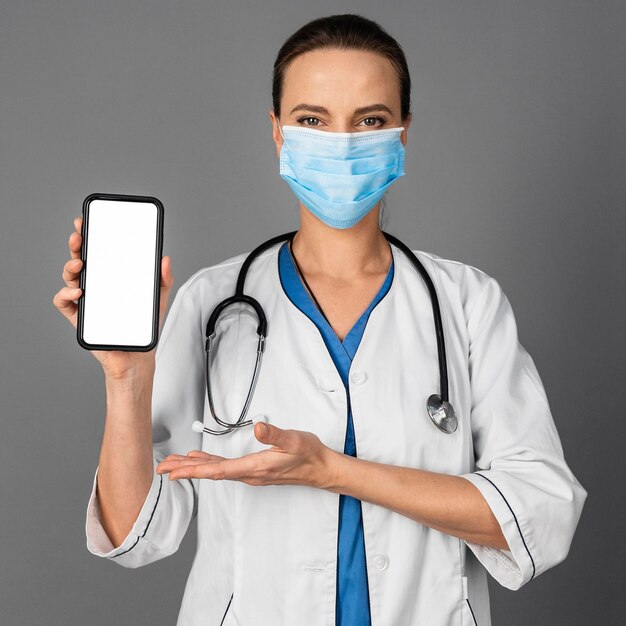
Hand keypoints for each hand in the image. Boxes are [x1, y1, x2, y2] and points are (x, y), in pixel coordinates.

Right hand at [52, 214, 174, 380]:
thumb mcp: (157, 300)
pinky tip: (77, 293)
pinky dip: (65, 295)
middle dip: (76, 245)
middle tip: (78, 236)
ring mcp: (86, 302)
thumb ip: (163, 280)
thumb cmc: (142, 327)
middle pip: (80, 261)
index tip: (85, 222)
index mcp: (111, 278)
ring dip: (70, 268)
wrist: (137, 358)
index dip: (89, 237)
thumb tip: (165, 259)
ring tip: (79, 263)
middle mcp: (96, 287)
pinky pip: (64, 304)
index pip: (98, 253)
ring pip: (70, 279)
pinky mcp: (79, 319)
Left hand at [156, 422, 339, 489]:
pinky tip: (202, 461)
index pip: (218, 471)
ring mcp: (251, 474)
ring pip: (216, 472)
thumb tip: (260, 428)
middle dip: (186, 471)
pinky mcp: (254, 470)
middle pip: (211, 474)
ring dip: (195, 469)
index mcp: (255, 468)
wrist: (320, 468)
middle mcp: (250, 474)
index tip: (174, 472)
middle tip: (163, 469)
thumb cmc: (308, 454)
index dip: (194, 471)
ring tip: (175, 465)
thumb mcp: (294, 440)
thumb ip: (275, 435)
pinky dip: (209, 465)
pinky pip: (225, 469)